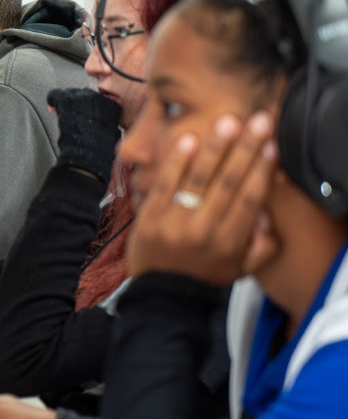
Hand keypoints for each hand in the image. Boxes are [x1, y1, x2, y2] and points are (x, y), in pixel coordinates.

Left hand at [46, 88, 121, 182]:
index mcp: (112, 105)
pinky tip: (51, 107)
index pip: (98, 98)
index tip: (84, 113)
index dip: (88, 106)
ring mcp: (82, 98)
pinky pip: (56, 94)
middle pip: (83, 94)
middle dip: (77, 104)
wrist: (88, 153)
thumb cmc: (99, 150)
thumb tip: (99, 120)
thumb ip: (105, 122)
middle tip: (72, 116)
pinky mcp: (68, 100)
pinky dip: (52, 100)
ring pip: (70, 94)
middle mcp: (99, 98)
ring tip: (63, 115)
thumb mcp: (110, 133)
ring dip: (66, 104)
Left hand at [128, 112, 278, 284]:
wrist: (161, 297)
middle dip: (244, 150)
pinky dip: (176, 163)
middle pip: (227, 184)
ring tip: (227, 123)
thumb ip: (260, 246)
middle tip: (256, 121)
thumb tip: (268, 217)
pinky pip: (164, 186)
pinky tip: (188, 140)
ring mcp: (173, 225)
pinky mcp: (148, 219)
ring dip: (214, 149)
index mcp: (229, 243)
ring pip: (197, 181)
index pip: (248, 199)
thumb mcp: (240, 269)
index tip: (271, 144)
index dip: (261, 170)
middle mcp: (203, 232)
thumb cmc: (204, 277)